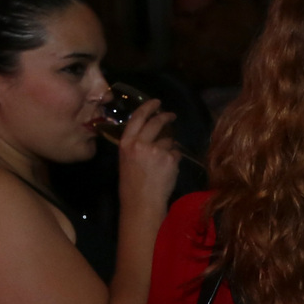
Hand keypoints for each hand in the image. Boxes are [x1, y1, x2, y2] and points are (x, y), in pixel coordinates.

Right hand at [113, 100, 180, 218]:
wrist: (142, 201)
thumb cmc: (132, 184)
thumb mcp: (127, 160)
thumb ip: (137, 146)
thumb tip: (152, 136)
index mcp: (126, 143)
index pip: (137, 118)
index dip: (147, 108)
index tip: (156, 102)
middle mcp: (140, 143)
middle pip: (156, 123)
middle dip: (166, 116)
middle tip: (171, 115)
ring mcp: (156, 150)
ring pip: (169, 141)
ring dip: (169, 148)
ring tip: (162, 163)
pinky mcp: (170, 158)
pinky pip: (176, 154)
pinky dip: (175, 159)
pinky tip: (168, 170)